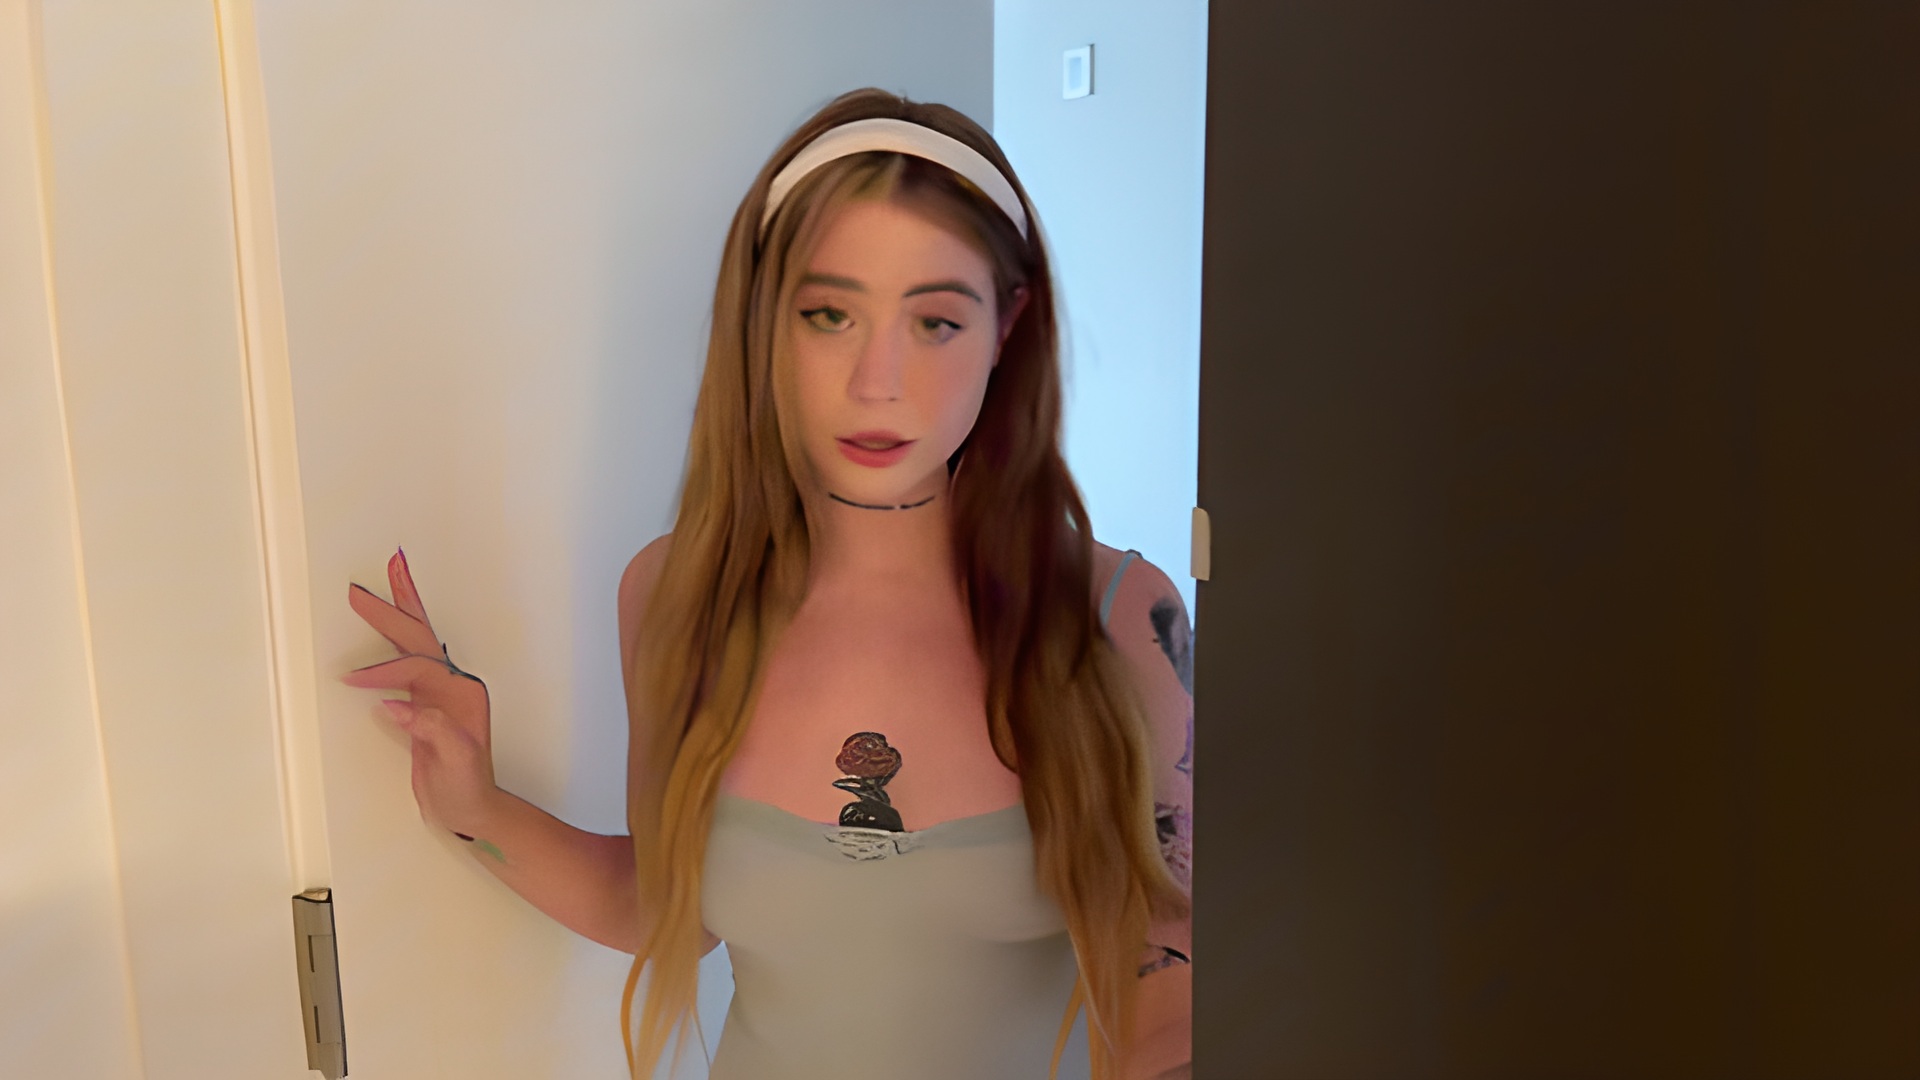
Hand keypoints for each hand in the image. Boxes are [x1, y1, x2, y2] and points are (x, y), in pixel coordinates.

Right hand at [342, 549, 497, 838]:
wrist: (473, 810)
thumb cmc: (467, 789)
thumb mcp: (456, 764)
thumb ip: (433, 731)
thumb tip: (397, 706)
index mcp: (463, 695)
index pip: (420, 669)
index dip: (385, 673)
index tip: (355, 680)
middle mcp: (453, 687)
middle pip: (419, 638)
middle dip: (393, 609)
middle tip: (361, 590)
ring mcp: (439, 692)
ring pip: (417, 642)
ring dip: (401, 610)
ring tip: (391, 576)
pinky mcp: (425, 703)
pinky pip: (407, 662)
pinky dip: (393, 640)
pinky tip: (388, 625)